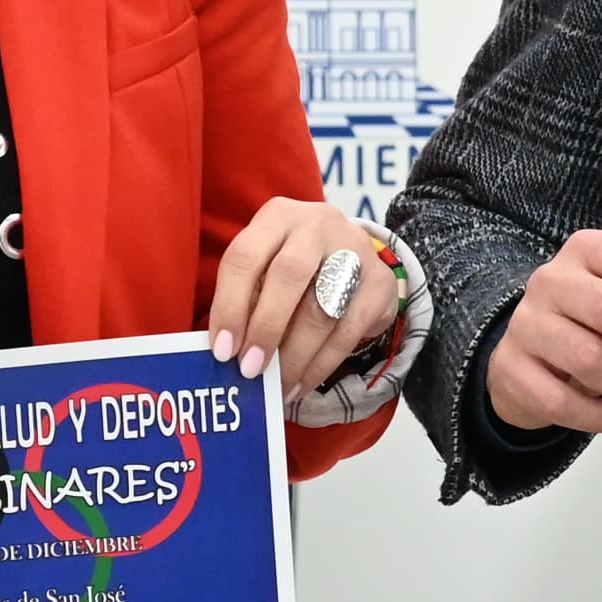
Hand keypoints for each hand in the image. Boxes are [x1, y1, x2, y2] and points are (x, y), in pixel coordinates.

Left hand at [208, 197, 400, 394]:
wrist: (355, 258)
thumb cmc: (295, 269)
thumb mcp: (266, 267)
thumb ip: (246, 300)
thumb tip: (226, 353)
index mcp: (277, 216)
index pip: (245, 256)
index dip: (230, 305)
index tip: (222, 349)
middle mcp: (317, 224)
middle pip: (289, 274)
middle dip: (266, 328)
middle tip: (250, 369)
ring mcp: (355, 250)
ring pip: (321, 308)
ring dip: (294, 355)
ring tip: (276, 385)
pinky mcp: (379, 283)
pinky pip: (348, 331)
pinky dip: (321, 364)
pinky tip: (301, 384)